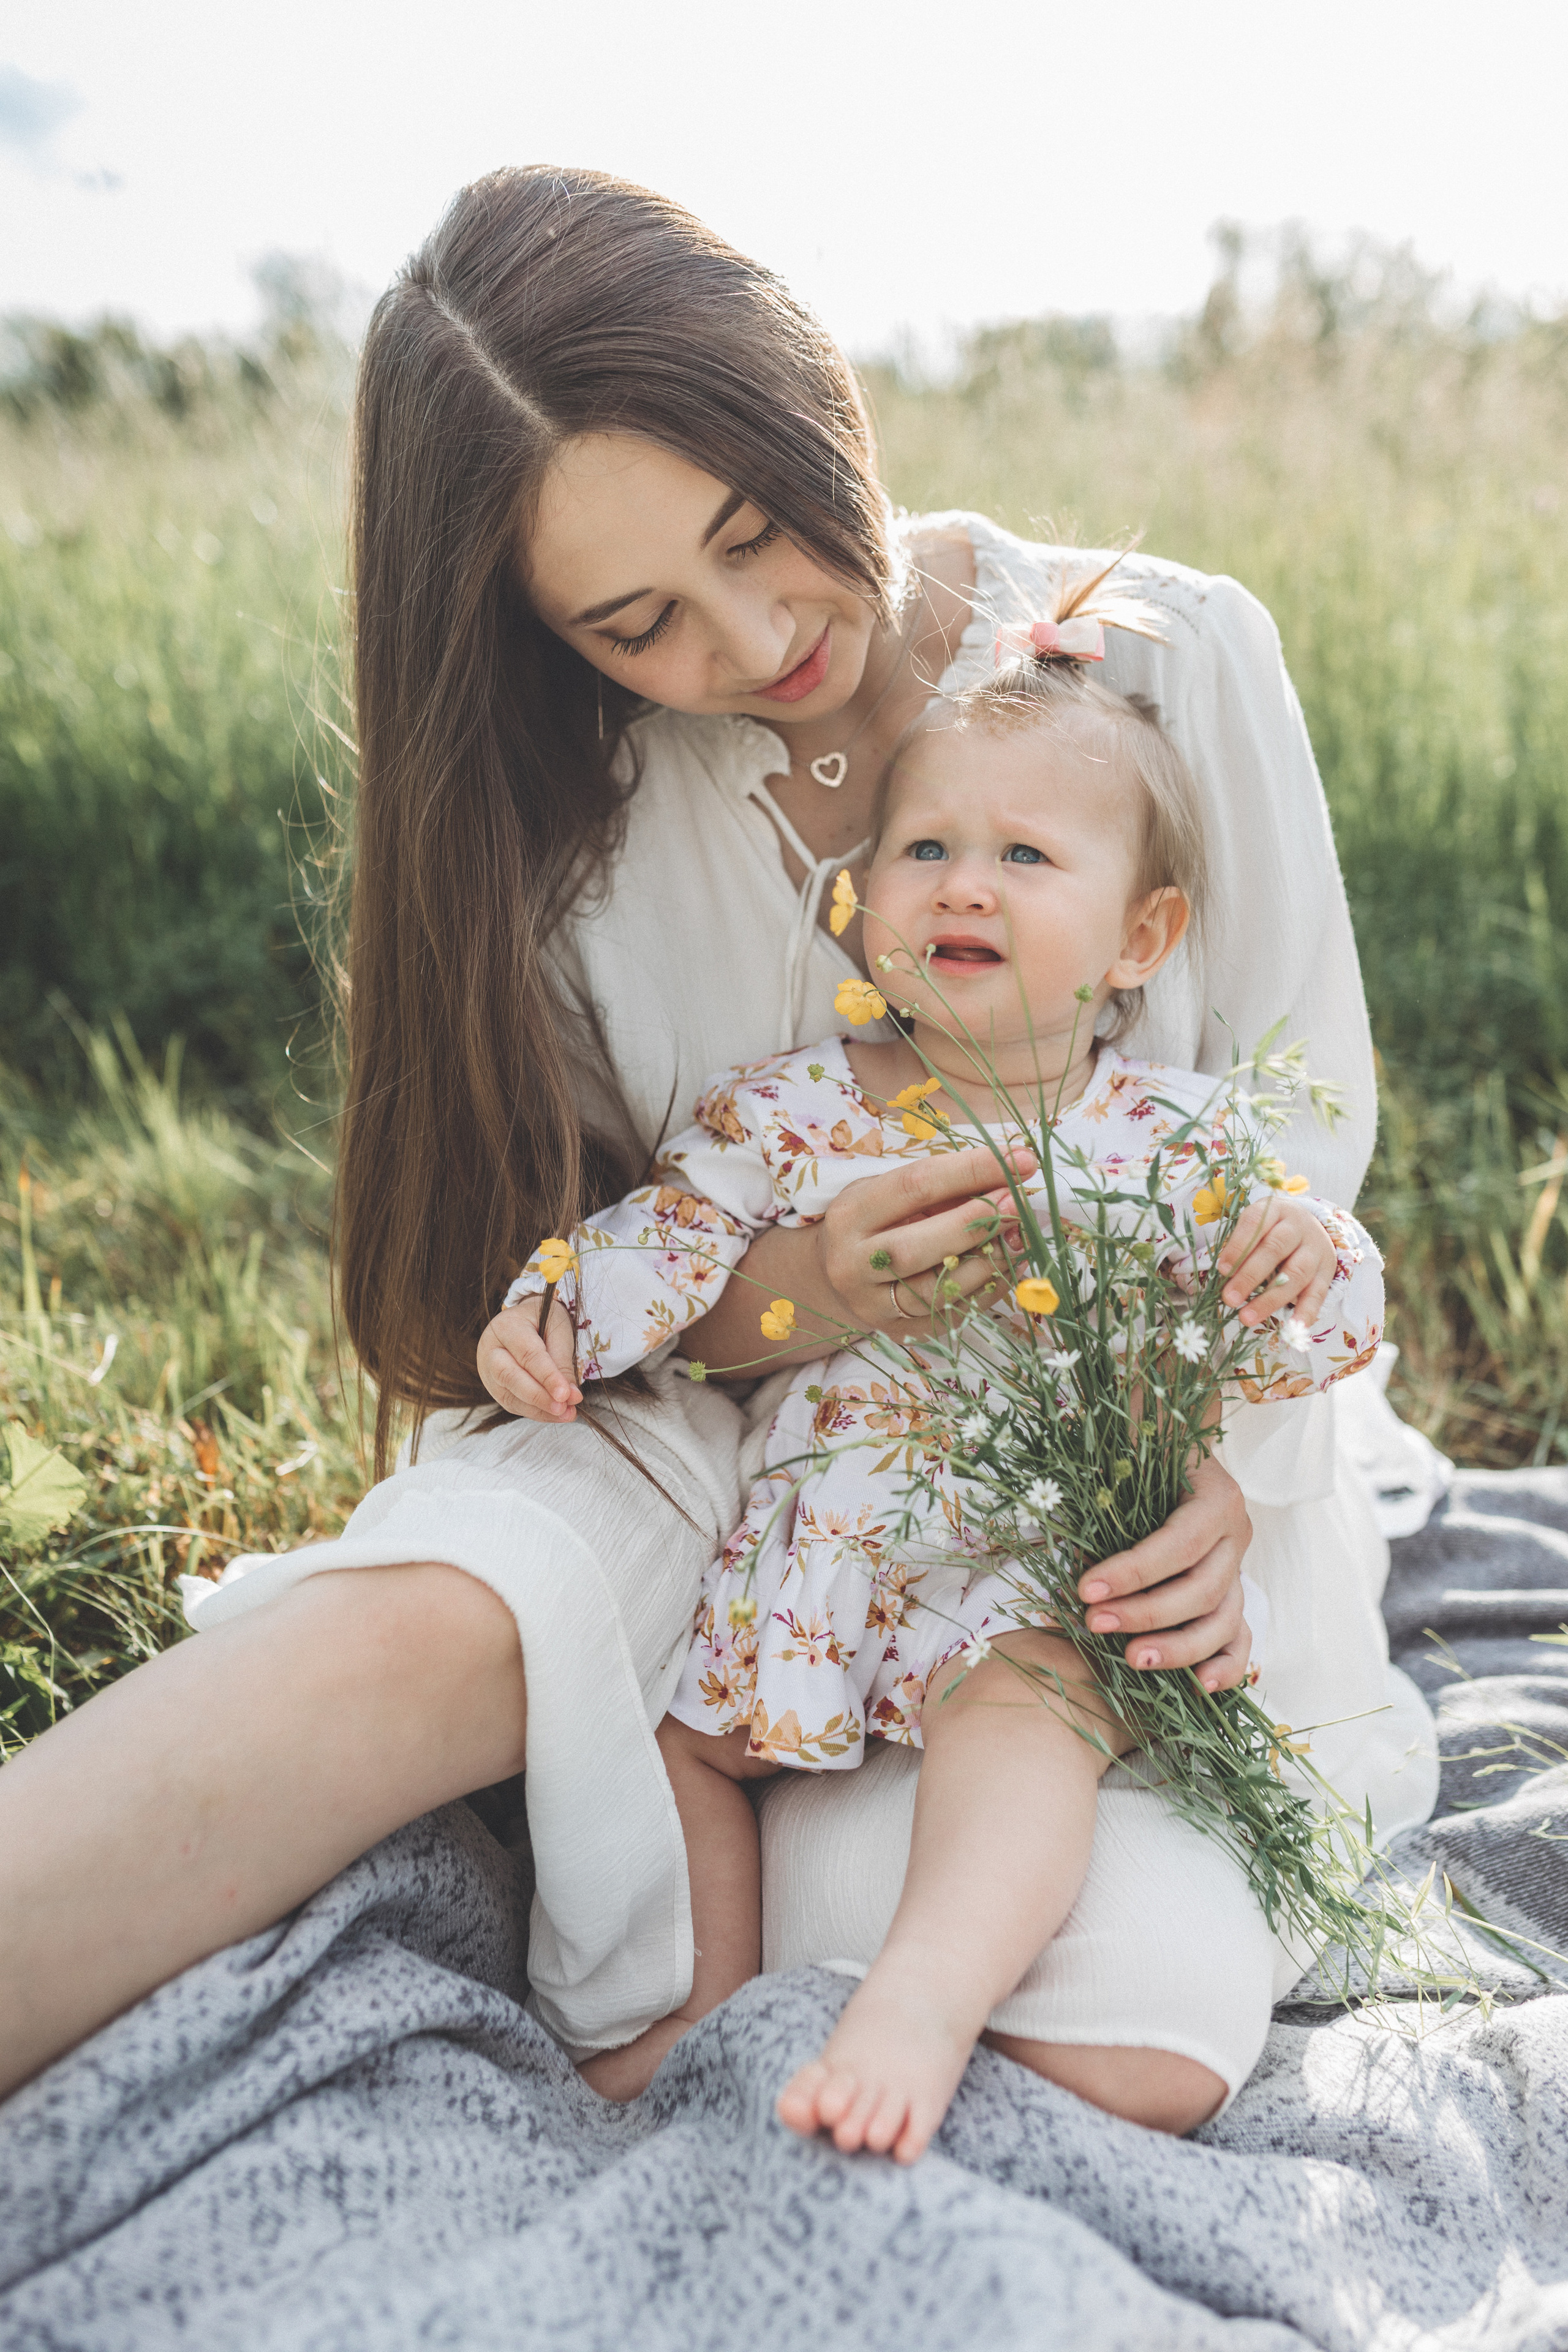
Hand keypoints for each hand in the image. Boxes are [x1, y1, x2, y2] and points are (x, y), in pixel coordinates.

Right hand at [477, 1297, 581, 1423]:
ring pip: (508, 1395)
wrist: (526, 1320)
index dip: (548, 1377)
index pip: (527, 1355)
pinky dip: (534, 1412)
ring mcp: (487, 1370)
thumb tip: (570, 1396)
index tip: (567, 1395)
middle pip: (509, 1376)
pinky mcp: (493, 1387)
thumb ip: (562, 1360)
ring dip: (539, 1409)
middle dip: (539, 1396)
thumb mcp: (559, 1329)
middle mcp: (490, 1348)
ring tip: (565, 1414)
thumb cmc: (545, 1321)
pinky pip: (511, 1404)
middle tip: (564, 1408)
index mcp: (507, 1326)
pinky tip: (554, 1414)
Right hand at [816, 1143, 1034, 1335]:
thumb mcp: (893, 1191)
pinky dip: (989, 1288)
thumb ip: (944, 1186)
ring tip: (1019, 1234)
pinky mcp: (901, 1331)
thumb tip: (1009, 1176)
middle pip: (919, 1246)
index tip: (1019, 1159)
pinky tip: (1011, 1263)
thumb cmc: (875, 1221)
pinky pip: (954, 1313)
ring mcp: (875, 1305)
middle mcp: (853, 1264)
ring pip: (937, 1289)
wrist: (837, 1277)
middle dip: (977, 1221)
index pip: (916, 1185)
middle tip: (1018, 1201)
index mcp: (851, 1215)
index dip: (972, 1170)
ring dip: (988, 1259)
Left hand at [1076, 1453, 1252, 1692]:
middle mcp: (1237, 1534)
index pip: (1179, 1545)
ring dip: (1179, 1648)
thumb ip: (1107, 1492)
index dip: (1133, 1572)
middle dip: (1147, 1613)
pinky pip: (1238, 1635)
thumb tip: (1072, 1548)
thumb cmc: (1137, 1441)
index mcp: (1216, 1496)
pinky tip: (1199, 1686)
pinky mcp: (1233, 1592)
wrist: (1164, 1429)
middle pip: (1202, 1589)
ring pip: (1223, 1620)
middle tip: (1095, 1623)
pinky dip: (1225, 1664)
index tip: (1085, 1588)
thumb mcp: (1121, 1452)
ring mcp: (1239, 1566)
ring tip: (1132, 1660)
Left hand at [1217, 1197, 1334, 1330]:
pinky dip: (1306, 1312)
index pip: (1256, 1223)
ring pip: (1295, 1274)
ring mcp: (1315, 1250)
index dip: (1239, 1246)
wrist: (1312, 1225)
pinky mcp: (1327, 1272)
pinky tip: (1293, 1328)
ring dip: (1270, 1299)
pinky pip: (1318, 1294)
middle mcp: (1298, 1227)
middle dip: (1249, 1276)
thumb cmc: (1272, 1229)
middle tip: (1229, 1298)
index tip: (1221, 1269)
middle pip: (1275, 1250)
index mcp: (1276, 1210)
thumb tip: (1223, 1273)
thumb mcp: (1256, 1225)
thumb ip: (1240, 1244)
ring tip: (1247, 1318)